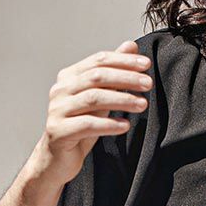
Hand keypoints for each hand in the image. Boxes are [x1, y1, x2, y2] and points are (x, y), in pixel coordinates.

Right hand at [34, 39, 152, 182]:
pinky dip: (108, 124)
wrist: (57, 160)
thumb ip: (113, 74)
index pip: (98, 61)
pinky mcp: (58, 131)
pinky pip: (87, 125)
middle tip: (148, 83)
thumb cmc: (80, 127)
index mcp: (69, 77)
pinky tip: (125, 125)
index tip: (146, 64)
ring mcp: (57, 110)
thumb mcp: (99, 99)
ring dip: (121, 100)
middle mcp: (60, 90)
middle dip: (125, 78)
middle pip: (96, 77)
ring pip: (93, 99)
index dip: (123, 60)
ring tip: (142, 104)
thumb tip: (130, 46)